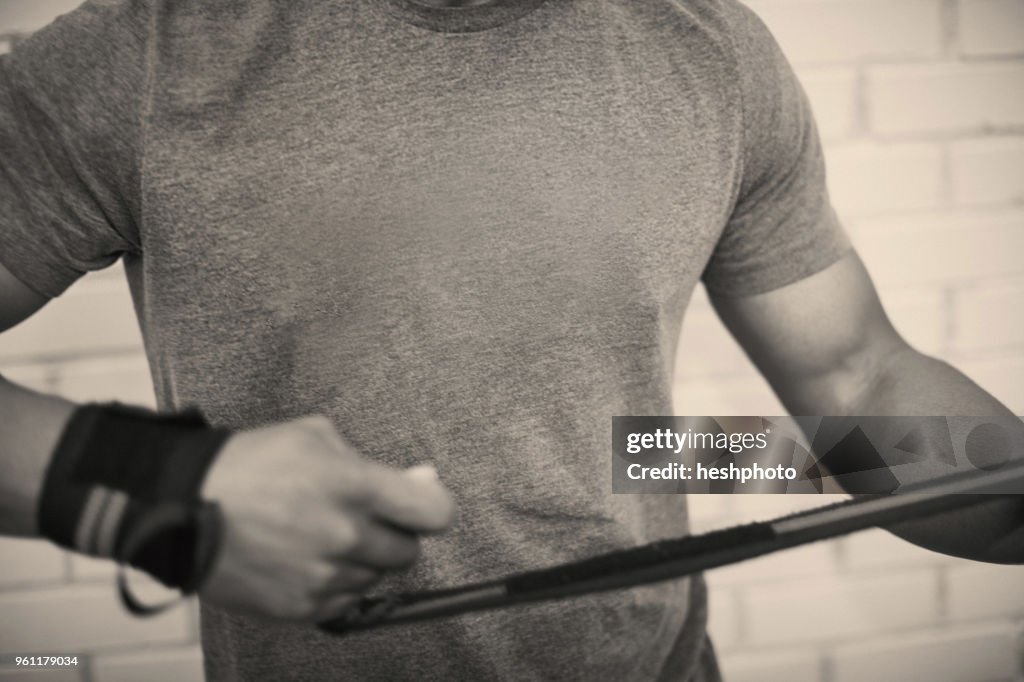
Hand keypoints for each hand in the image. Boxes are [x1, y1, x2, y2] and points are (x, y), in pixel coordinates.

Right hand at [197, 415, 454, 620]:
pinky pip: (344, 604)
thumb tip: (423, 479)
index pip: (435, 512)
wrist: (181, 506)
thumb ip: (373, 461)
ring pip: (375, 578)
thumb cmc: (249, 463)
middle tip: (362, 519)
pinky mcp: (300, 607)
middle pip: (408, 551)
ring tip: (322, 538)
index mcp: (354, 486)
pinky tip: (307, 561)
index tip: (420, 504)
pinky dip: (334, 586)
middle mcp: (345, 536)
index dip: (432, 506)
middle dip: (392, 534)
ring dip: (361, 561)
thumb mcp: (314, 436)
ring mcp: (323, 576)